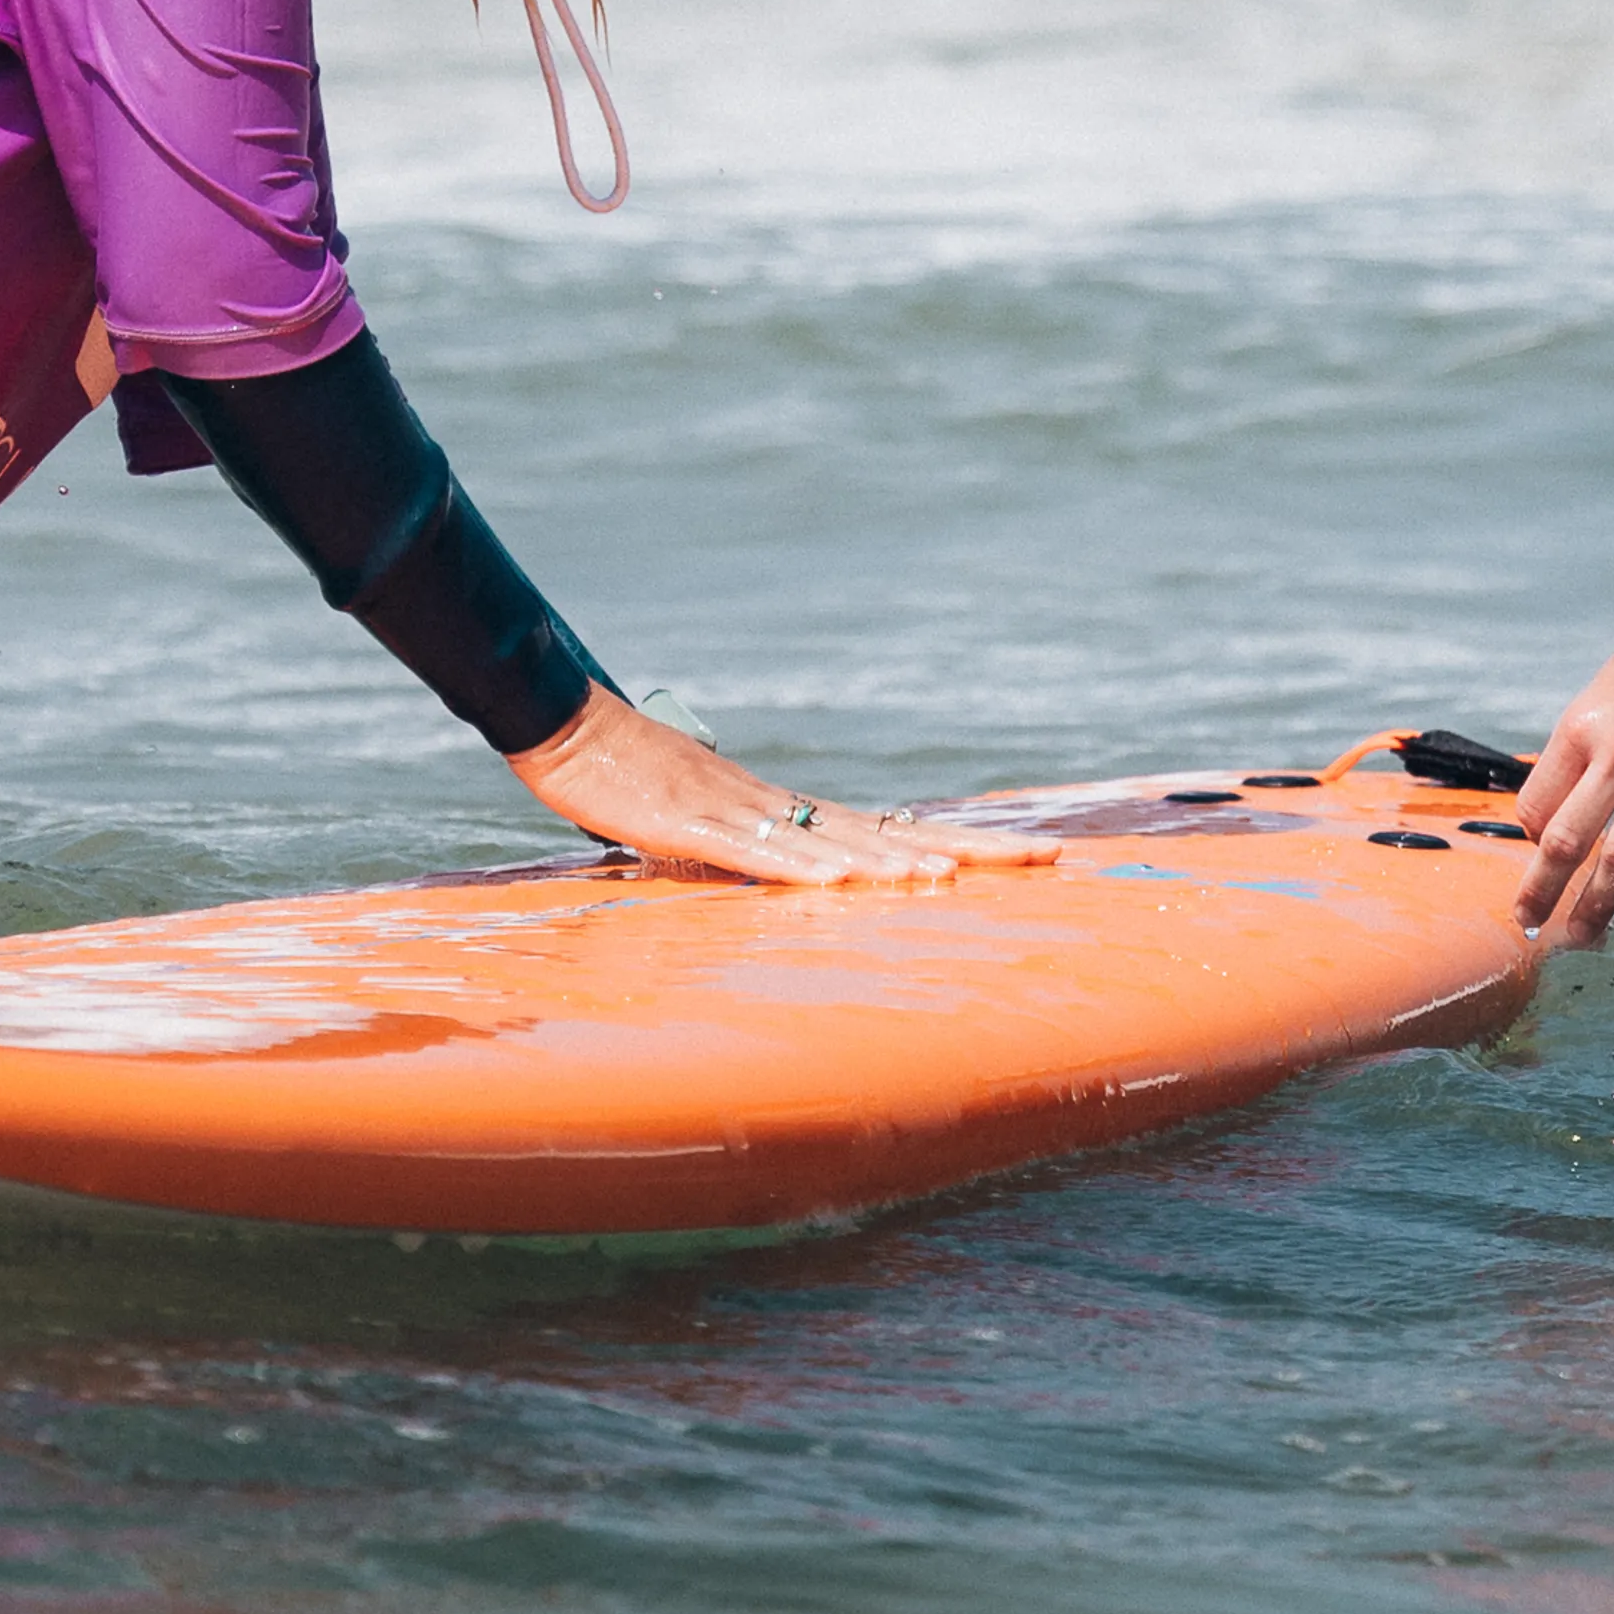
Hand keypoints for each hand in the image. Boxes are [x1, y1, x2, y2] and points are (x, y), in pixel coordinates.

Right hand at [505, 690, 1054, 888]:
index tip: (1031, 856)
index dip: (964, 844)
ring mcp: (735, 815)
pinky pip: (750, 852)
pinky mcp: (686, 825)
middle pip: (890, 832)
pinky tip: (837, 880)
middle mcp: (780, 810)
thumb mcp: (705, 834)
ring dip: (888, 863)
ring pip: (828, 841)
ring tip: (949, 881)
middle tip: (1046, 859)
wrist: (567, 727)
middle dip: (970, 848)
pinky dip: (797, 866)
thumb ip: (751, 858)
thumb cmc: (632, 781)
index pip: (896, 831)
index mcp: (791, 815)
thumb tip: (800, 885)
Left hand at [1516, 587, 1613, 959]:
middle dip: (1542, 891)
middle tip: (1529, 926)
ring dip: (1596, 908)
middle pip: (1566, 839)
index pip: (1537, 802)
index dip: (1531, 838)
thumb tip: (1580, 787)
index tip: (1538, 856)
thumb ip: (1595, 737)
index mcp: (1583, 723)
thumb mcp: (1613, 682)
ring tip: (1581, 941)